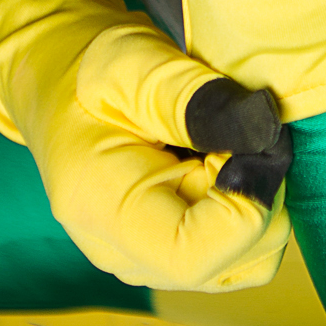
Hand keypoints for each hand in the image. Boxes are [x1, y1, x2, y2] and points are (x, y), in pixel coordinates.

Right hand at [0, 0, 290, 289]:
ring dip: (257, 197)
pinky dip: (248, 203)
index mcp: (102, 213)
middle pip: (232, 262)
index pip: (193, 256)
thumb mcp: (137, 63)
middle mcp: (124, 256)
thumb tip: (267, 129)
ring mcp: (148, 261)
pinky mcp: (169, 251)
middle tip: (236, 127)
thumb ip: (199, 99)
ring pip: (247, 260)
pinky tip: (220, 159)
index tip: (251, 142)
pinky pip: (238, 249)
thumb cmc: (88, 66)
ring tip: (221, 141)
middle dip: (259, 191)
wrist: (58, 80)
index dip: (245, 205)